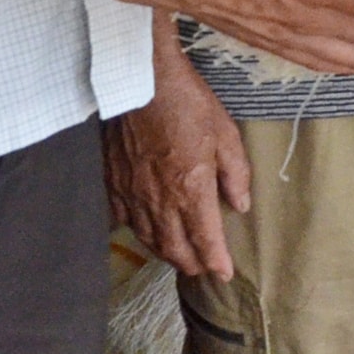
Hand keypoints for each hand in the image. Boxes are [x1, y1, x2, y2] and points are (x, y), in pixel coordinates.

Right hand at [107, 36, 250, 279]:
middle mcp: (160, 200)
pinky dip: (138, 232)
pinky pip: (124, 219)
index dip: (217, 262)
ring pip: (149, 239)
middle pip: (175, 249)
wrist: (141, 80)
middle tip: (203, 269)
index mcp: (191, 190)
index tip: (225, 274)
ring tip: (178, 257)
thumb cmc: (187, 102)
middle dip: (191, 264)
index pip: (205, 241)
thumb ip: (235, 174)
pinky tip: (144, 232)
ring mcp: (133, 193)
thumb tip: (240, 205)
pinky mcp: (113, 182)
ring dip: (166, 253)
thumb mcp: (225, 133)